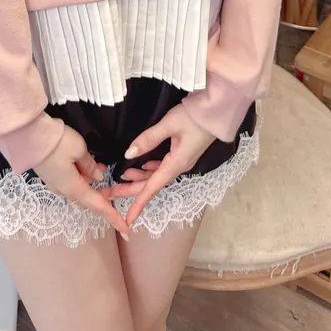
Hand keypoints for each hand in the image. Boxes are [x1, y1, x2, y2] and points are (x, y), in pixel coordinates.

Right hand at [33, 123, 131, 236]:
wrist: (29, 135)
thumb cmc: (57, 143)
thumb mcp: (80, 150)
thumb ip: (91, 166)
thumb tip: (98, 178)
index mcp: (73, 188)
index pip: (98, 206)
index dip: (113, 217)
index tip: (126, 230)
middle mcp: (64, 190)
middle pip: (89, 198)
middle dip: (103, 195)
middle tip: (116, 187)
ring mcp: (55, 183)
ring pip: (80, 188)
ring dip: (92, 182)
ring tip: (101, 167)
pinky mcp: (51, 175)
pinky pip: (71, 181)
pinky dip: (82, 176)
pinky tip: (87, 164)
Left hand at [108, 102, 215, 227]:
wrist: (218, 111)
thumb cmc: (195, 117)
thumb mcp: (170, 124)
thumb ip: (148, 139)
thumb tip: (128, 153)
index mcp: (176, 164)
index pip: (153, 187)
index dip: (138, 203)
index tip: (127, 219)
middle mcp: (179, 166)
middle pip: (152, 183)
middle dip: (132, 189)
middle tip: (112, 191)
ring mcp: (181, 160)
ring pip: (157, 175)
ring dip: (140, 177)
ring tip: (124, 176)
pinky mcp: (183, 153)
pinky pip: (164, 167)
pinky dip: (151, 168)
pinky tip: (143, 165)